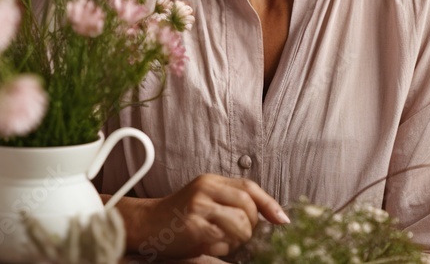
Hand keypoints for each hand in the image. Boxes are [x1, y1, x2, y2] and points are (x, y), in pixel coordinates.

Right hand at [123, 174, 289, 258]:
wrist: (146, 225)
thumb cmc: (179, 218)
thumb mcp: (205, 202)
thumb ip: (230, 204)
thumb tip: (267, 219)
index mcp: (211, 181)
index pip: (249, 187)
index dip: (269, 204)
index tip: (283, 220)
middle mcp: (206, 188)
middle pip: (248, 206)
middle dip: (250, 227)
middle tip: (237, 238)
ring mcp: (199, 205)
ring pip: (240, 223)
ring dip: (238, 240)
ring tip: (221, 242)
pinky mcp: (193, 224)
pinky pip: (223, 238)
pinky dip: (222, 247)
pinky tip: (209, 246)